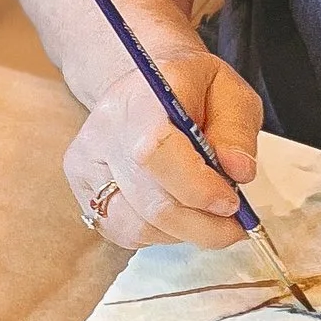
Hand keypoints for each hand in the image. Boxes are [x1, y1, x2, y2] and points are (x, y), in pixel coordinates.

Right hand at [63, 51, 265, 253]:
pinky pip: (124, 233)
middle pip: (150, 202)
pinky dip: (160, 233)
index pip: (155, 152)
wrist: (142, 87)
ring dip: (183, 232)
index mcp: (139, 98)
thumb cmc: (189, 89)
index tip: (231, 202)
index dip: (197, 188)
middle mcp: (102, 132)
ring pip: (137, 227)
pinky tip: (176, 211)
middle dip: (202, 225)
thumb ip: (237, 130)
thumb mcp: (228, 92)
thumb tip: (239, 172)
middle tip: (234, 225)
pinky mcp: (81, 189)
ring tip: (207, 216)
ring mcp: (85, 164)